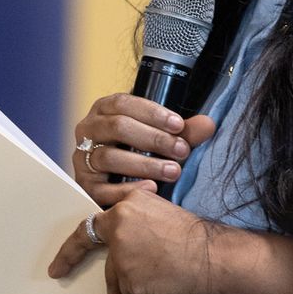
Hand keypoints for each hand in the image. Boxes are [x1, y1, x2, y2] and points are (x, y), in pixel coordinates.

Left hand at [48, 181, 222, 293]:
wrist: (217, 258)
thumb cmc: (200, 240)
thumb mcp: (166, 215)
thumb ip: (141, 222)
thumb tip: (128, 243)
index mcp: (129, 203)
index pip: (97, 219)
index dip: (80, 233)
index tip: (65, 246)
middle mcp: (120, 224)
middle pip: (92, 244)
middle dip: (70, 258)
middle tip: (57, 271)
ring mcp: (122, 252)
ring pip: (115, 279)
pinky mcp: (130, 277)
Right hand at [71, 94, 216, 204]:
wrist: (115, 181)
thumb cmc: (138, 151)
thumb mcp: (160, 137)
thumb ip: (183, 132)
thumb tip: (209, 124)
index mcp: (104, 110)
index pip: (123, 103)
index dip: (152, 113)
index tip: (178, 125)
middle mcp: (88, 130)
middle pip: (117, 127)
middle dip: (153, 139)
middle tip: (182, 150)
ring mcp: (83, 158)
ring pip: (109, 157)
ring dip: (145, 164)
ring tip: (173, 171)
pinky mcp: (85, 185)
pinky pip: (102, 188)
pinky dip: (127, 189)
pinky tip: (151, 190)